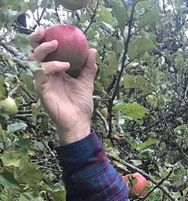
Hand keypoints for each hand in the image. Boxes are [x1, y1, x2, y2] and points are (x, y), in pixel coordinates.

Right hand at [30, 29, 96, 143]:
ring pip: (34, 60)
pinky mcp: (42, 90)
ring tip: (56, 45)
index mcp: (55, 71)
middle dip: (37, 40)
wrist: (79, 122)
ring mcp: (43, 82)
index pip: (47, 52)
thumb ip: (89, 67)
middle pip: (35, 52)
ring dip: (44, 50)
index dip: (45, 40)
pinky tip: (64, 66)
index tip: (53, 30)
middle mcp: (47, 74)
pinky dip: (52, 66)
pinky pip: (41, 73)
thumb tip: (92, 50)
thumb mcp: (87, 82)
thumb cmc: (81, 105)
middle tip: (45, 32)